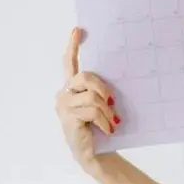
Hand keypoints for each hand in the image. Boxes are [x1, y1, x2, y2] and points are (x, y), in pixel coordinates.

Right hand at [54, 28, 119, 171]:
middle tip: (113, 101)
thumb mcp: (104, 106)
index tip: (79, 30)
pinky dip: (104, 121)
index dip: (73, 46)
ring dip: (107, 111)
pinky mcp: (68, 118)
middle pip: (84, 76)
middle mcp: (64, 94)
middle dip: (103, 88)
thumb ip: (103, 92)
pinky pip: (92, 111)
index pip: (69, 63)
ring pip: (92, 97)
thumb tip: (119, 80)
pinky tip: (109, 129)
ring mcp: (64, 106)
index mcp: (72, 88)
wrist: (97, 152)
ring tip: (112, 122)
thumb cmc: (101, 127)